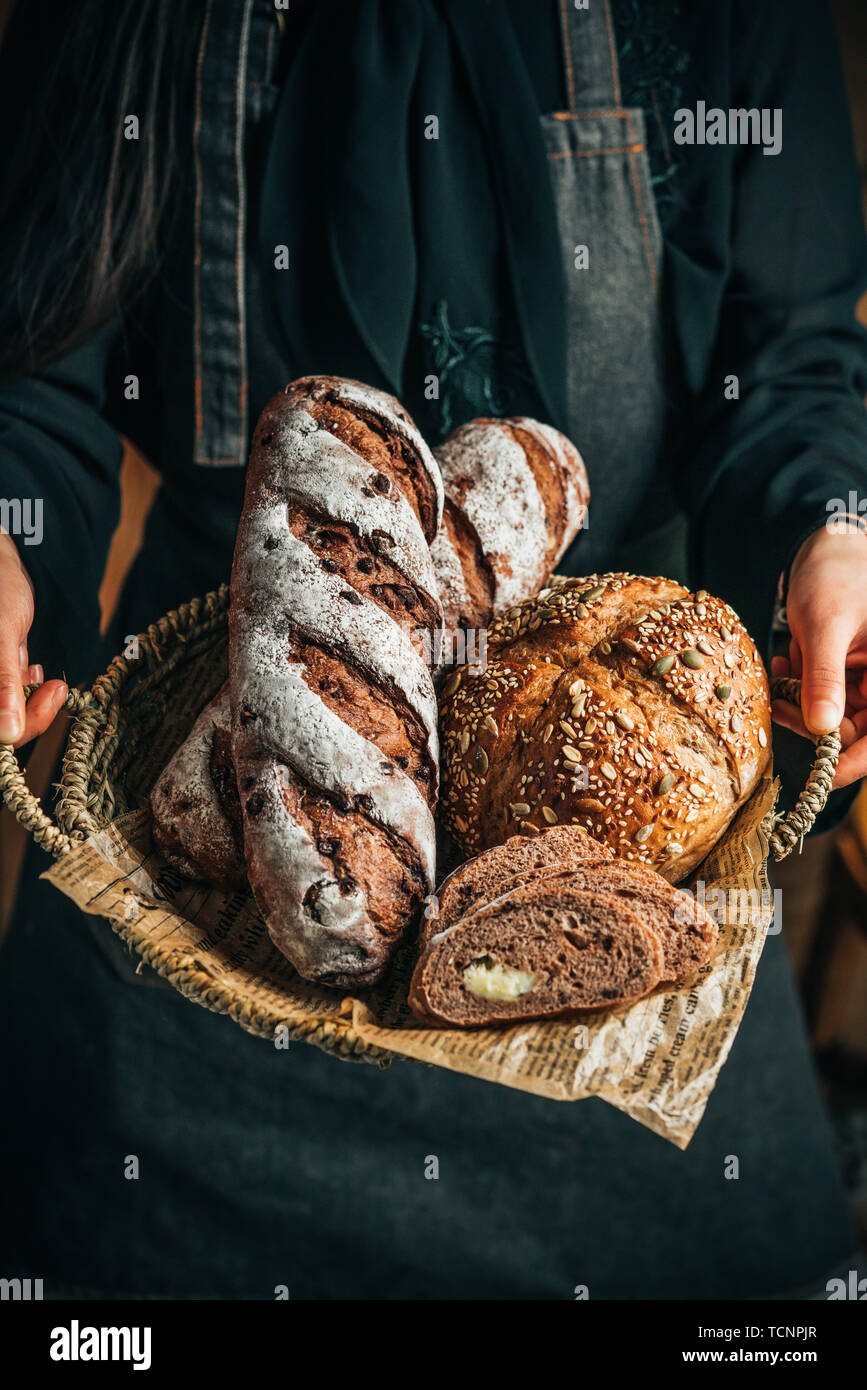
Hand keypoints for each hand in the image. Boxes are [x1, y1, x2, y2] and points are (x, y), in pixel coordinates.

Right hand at [0, 532, 67, 746]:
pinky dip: (24, 687)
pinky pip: (9, 695)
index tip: (50, 697)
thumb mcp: (3, 633)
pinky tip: (31, 668)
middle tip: (56, 688)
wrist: (1, 562)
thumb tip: (8, 733)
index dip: (18, 727)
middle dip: (31, 711)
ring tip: (38, 670)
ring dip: (30, 697)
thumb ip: (4, 682)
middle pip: (1, 727)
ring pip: (8, 712)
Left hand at [771, 523, 866, 789]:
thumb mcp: (827, 624)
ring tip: (783, 668)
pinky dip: (802, 688)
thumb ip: (825, 676)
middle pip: (858, 730)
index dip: (856, 760)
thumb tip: (822, 728)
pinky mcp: (853, 673)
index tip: (823, 777)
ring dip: (804, 705)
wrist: (828, 545)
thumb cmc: (836, 572)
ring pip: (837, 717)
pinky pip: (826, 698)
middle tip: (778, 708)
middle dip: (816, 725)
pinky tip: (787, 660)